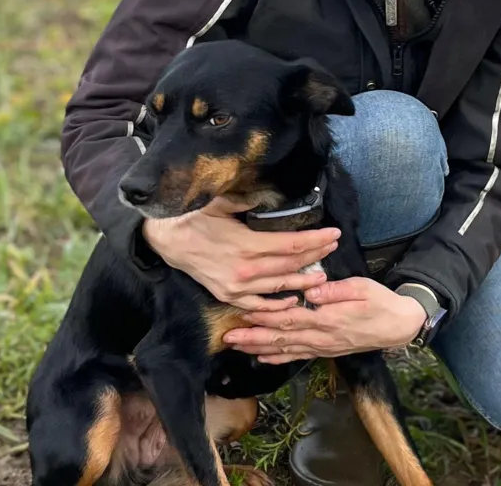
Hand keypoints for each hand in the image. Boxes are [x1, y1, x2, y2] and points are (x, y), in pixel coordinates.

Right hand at [140, 196, 340, 311]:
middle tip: (333, 246)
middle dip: (315, 255)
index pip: (291, 244)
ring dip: (303, 281)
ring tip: (322, 274)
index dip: (315, 240)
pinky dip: (277, 305)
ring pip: (279, 287)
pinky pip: (258, 306)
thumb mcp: (223, 202)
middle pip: (290, 265)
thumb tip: (273, 194)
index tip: (334, 233)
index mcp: (246, 245)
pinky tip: (293, 299)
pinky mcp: (228, 296)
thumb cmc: (194, 218)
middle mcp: (245, 270)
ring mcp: (237, 287)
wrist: (167, 239)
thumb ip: (250, 200)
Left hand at [221, 277, 427, 363]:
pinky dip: (278, 358)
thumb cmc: (380, 302)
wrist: (398, 326)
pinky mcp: (325, 350)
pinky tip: (263, 359)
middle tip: (228, 338)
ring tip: (237, 347)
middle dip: (253, 338)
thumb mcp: (362, 288)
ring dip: (259, 349)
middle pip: (281, 337)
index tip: (244, 312)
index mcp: (328, 319)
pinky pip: (298, 356)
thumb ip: (336, 291)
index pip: (290, 318)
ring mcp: (322, 346)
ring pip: (285, 349)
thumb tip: (313, 291)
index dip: (266, 316)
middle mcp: (321, 337)